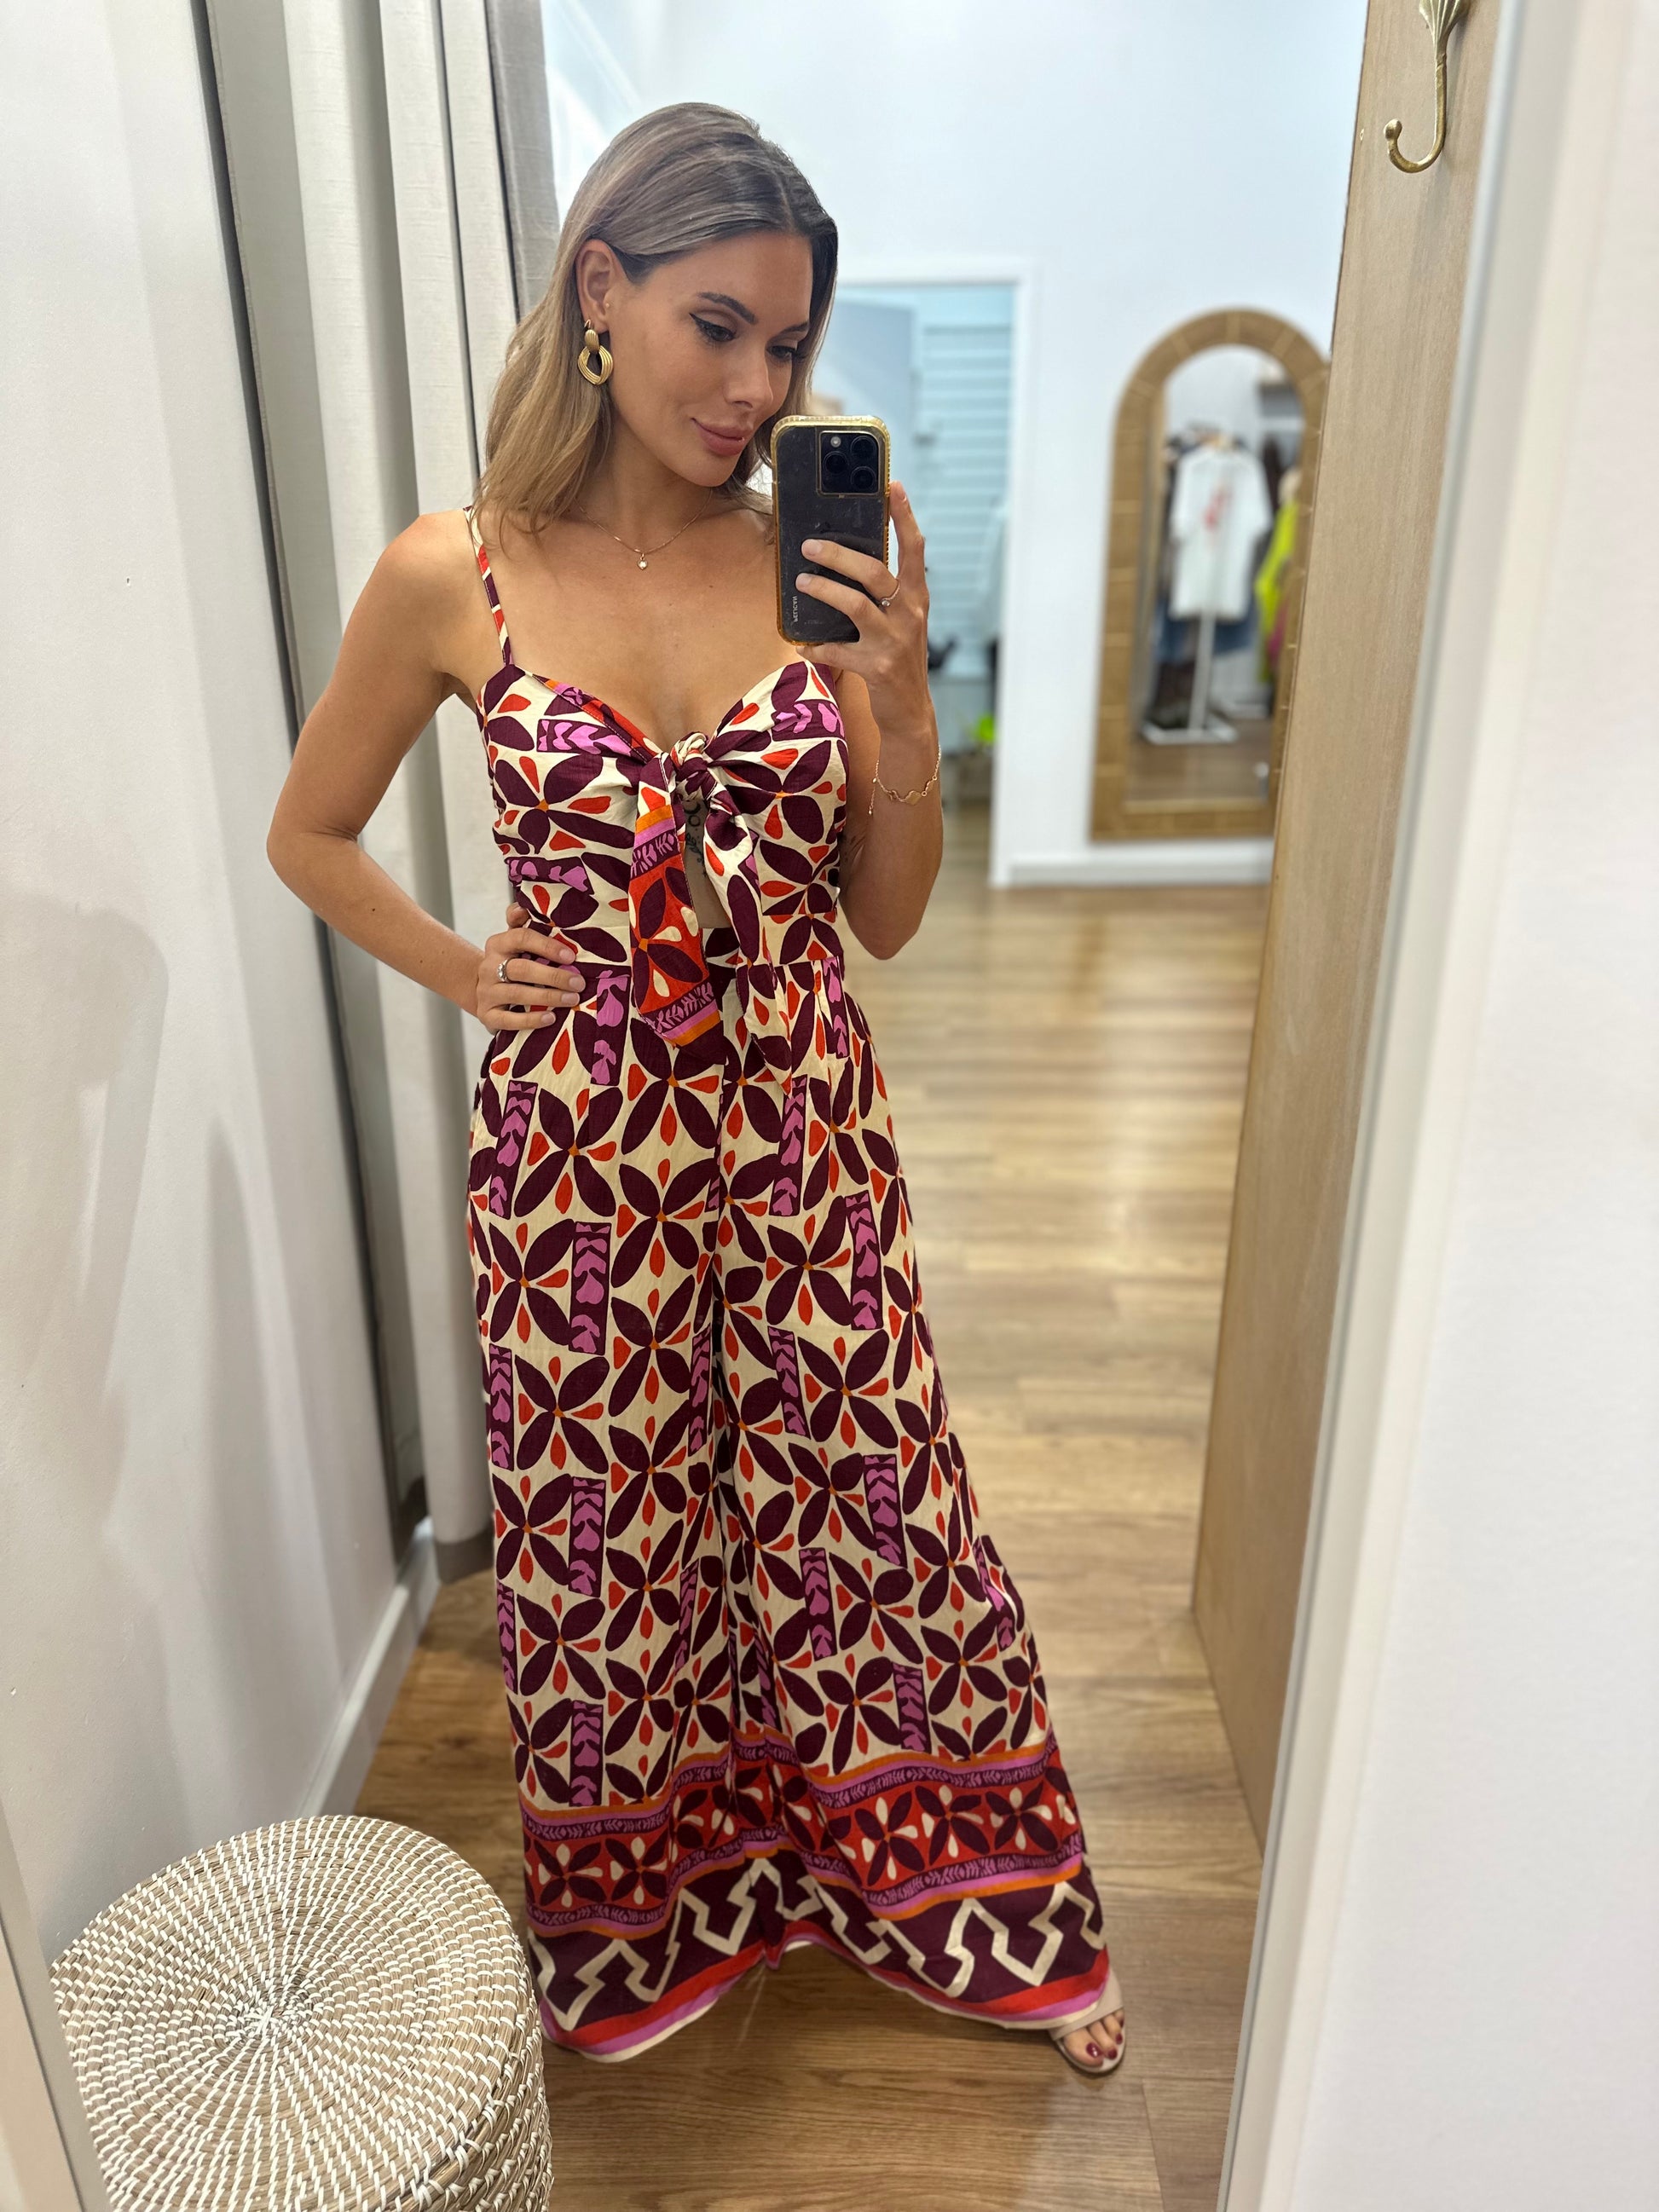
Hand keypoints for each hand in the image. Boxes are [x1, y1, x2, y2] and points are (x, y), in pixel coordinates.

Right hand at [474, 901, 580, 1028]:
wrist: (486, 991)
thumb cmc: (512, 963)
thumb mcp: (516, 942)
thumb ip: (523, 923)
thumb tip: (524, 905)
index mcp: (498, 944)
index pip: (521, 937)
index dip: (547, 946)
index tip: (570, 956)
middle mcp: (489, 967)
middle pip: (521, 969)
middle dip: (553, 976)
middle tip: (578, 983)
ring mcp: (487, 992)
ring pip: (517, 994)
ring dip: (548, 997)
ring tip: (572, 999)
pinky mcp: (488, 1015)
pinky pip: (509, 1020)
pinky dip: (531, 1020)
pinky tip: (551, 1018)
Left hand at [795, 480, 933, 739]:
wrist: (910, 712)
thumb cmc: (899, 658)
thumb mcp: (901, 622)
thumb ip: (884, 594)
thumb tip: (845, 560)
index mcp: (916, 597)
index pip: (914, 549)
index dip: (904, 516)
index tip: (891, 485)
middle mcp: (910, 615)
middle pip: (875, 572)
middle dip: (839, 555)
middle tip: (810, 545)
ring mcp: (894, 642)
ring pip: (856, 604)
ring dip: (824, 590)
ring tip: (801, 583)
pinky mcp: (877, 667)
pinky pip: (837, 650)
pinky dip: (816, 646)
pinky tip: (801, 643)